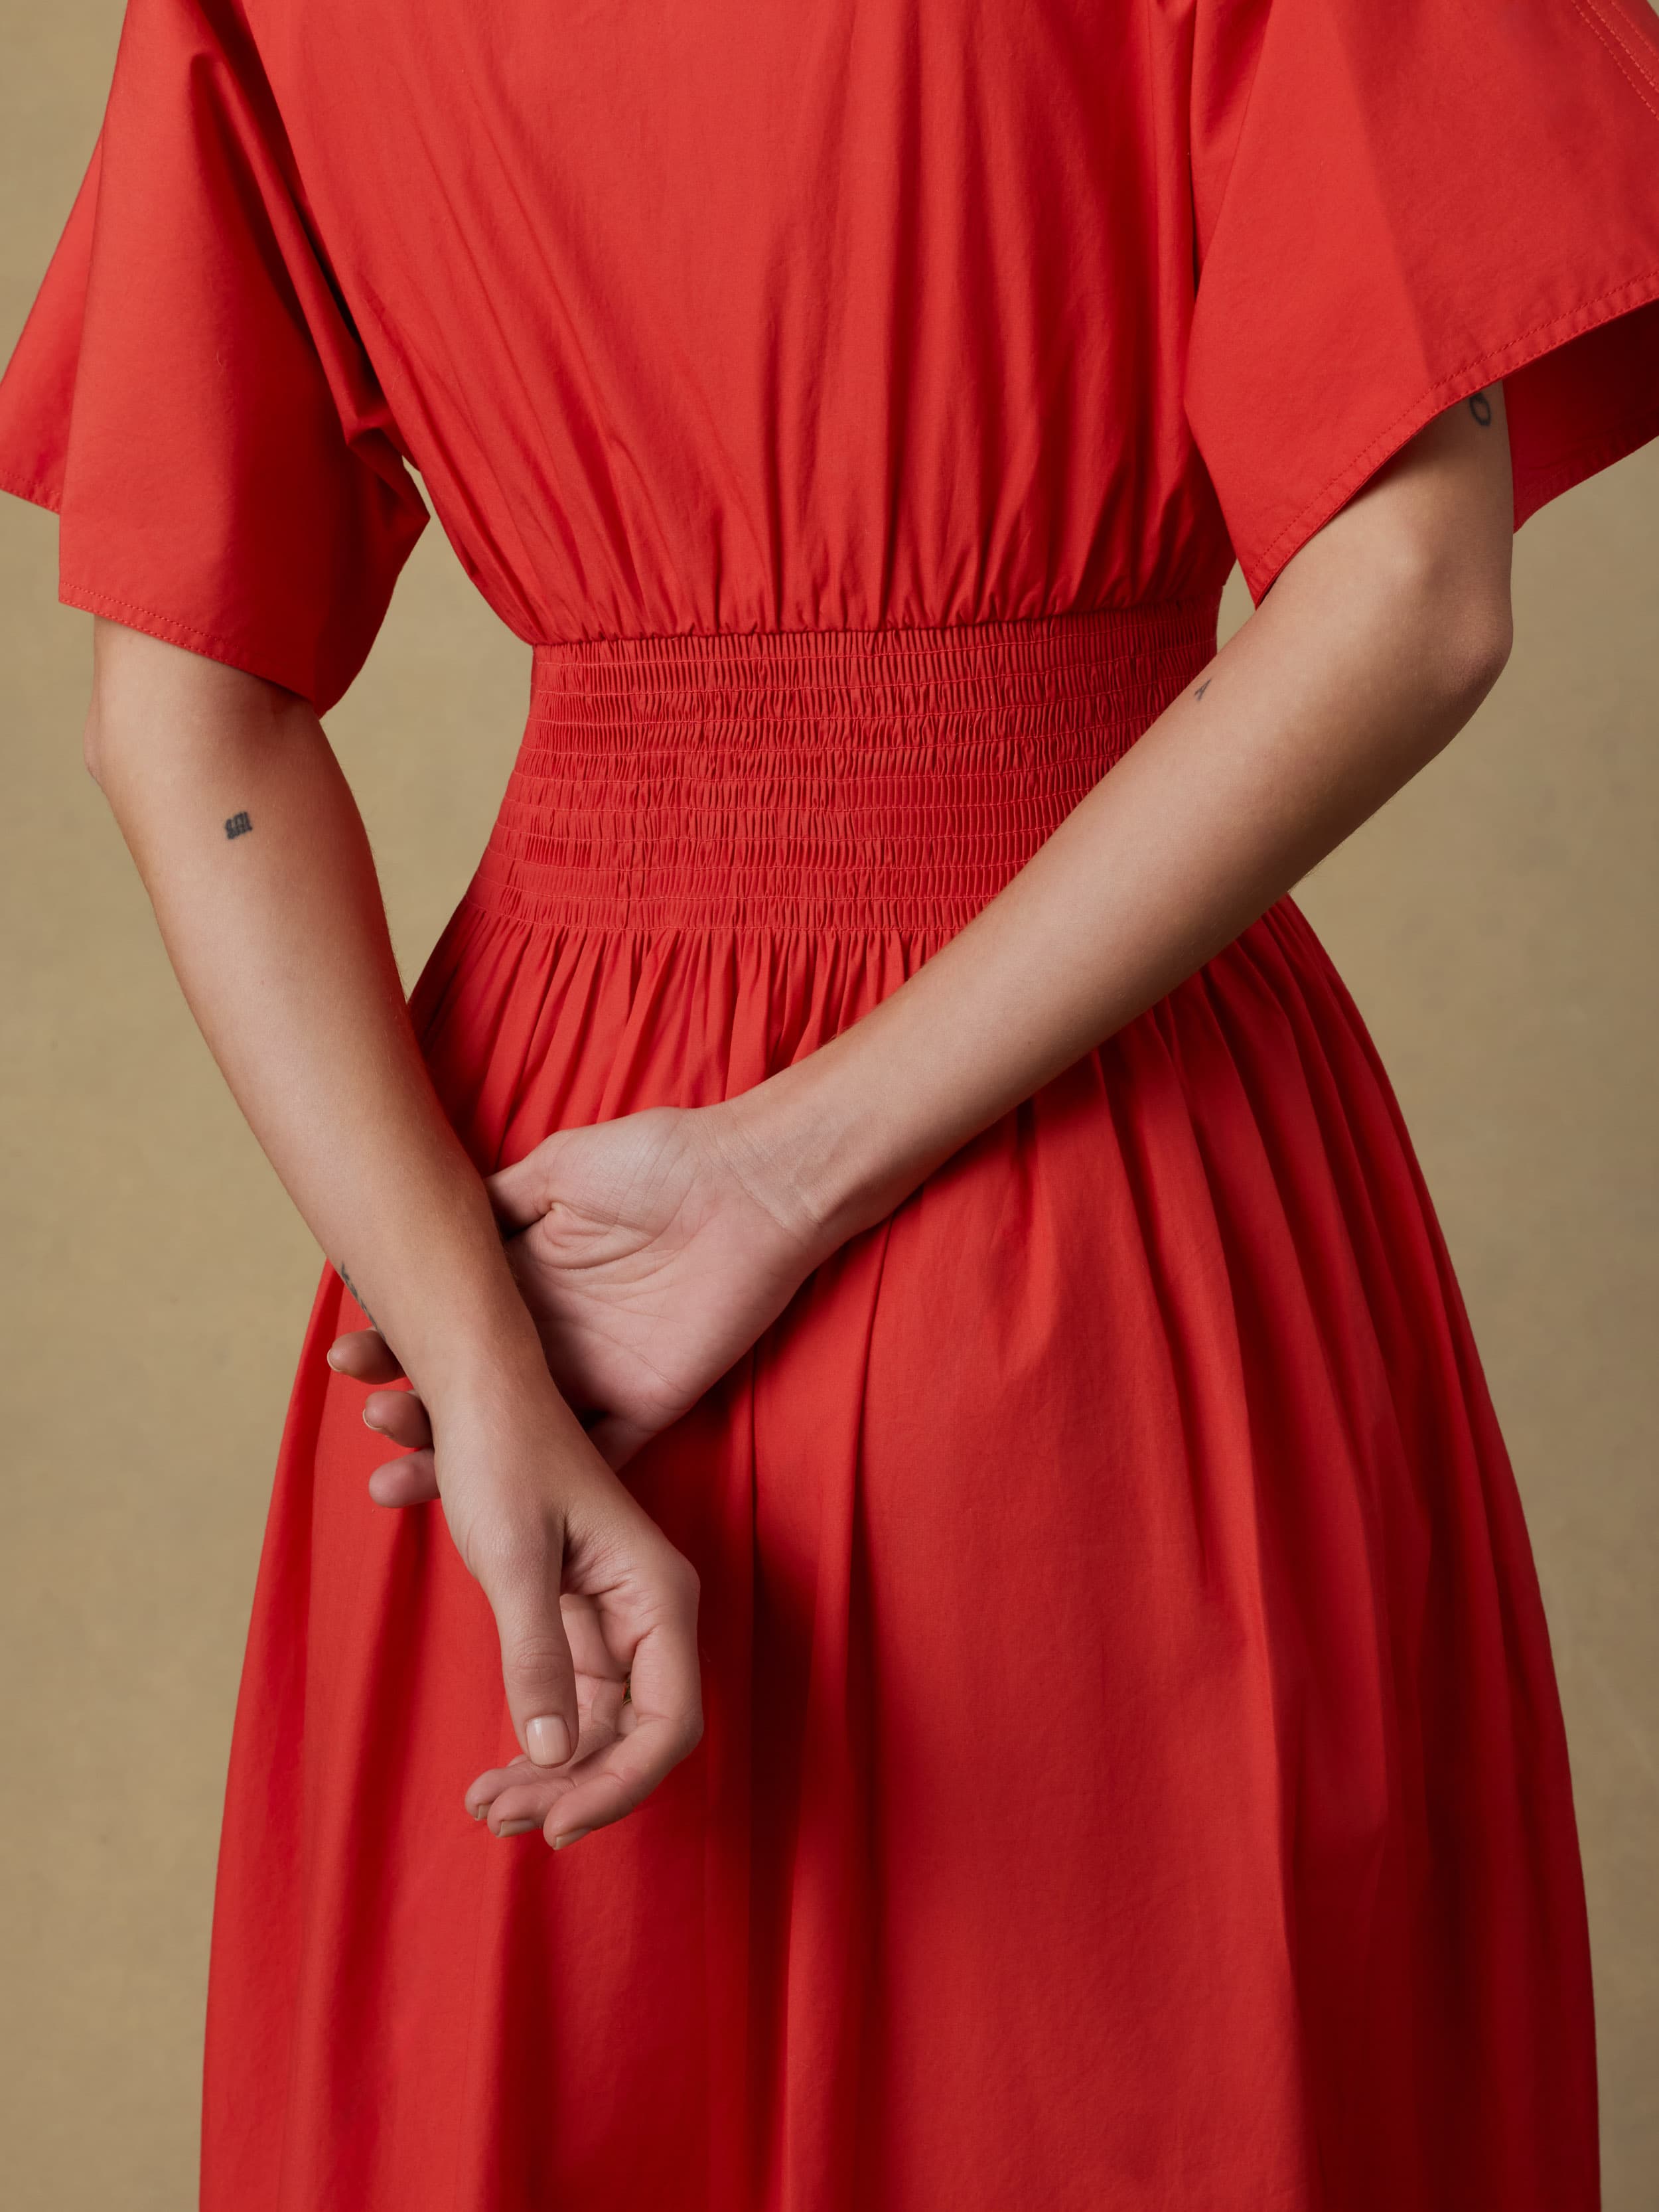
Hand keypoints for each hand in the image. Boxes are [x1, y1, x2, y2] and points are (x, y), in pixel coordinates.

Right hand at [329, 1097, 831, 1479]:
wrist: (749, 1183)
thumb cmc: (659, 1161)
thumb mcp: (558, 1169)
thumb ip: (494, 1205)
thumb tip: (425, 1220)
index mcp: (526, 1282)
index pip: (450, 1326)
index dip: (398, 1343)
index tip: (349, 1355)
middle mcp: (553, 1338)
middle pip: (472, 1390)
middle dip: (414, 1410)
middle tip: (367, 1419)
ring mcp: (597, 1377)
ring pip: (518, 1437)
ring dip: (460, 1461)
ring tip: (398, 1474)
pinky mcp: (646, 1405)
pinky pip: (595, 1458)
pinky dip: (547, 1485)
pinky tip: (489, 1501)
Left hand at [425, 1357, 703, 1846]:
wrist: (479, 1388)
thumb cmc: (503, 1454)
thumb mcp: (512, 1558)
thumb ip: (536, 1659)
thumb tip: (554, 1756)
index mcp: (658, 1592)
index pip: (668, 1723)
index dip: (619, 1786)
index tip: (555, 1826)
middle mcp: (650, 1613)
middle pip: (636, 1737)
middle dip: (575, 1790)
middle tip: (499, 1818)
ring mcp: (615, 1621)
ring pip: (601, 1730)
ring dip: (552, 1778)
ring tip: (486, 1806)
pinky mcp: (577, 1623)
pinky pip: (573, 1707)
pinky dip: (537, 1745)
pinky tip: (494, 1773)